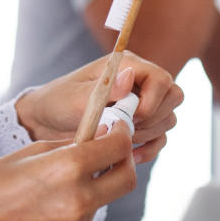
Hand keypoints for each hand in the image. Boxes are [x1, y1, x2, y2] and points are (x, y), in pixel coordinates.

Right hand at [0, 124, 135, 220]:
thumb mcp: (32, 151)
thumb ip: (71, 145)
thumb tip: (100, 137)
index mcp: (68, 167)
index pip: (119, 147)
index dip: (122, 135)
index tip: (117, 130)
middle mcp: (79, 200)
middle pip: (127, 179)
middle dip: (123, 162)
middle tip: (110, 152)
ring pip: (105, 200)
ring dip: (96, 186)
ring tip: (65, 182)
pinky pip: (86, 220)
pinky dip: (79, 208)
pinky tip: (54, 204)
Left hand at [14, 51, 181, 164]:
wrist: (46, 124)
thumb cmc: (58, 102)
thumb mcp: (75, 97)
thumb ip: (105, 89)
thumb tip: (130, 76)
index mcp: (126, 66)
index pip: (161, 78)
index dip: (155, 100)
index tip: (132, 116)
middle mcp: (139, 82)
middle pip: (173, 97)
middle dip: (153, 118)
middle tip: (125, 127)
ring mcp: (142, 104)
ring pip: (169, 119)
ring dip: (148, 134)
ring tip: (120, 138)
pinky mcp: (140, 125)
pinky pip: (160, 138)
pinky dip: (149, 148)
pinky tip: (130, 154)